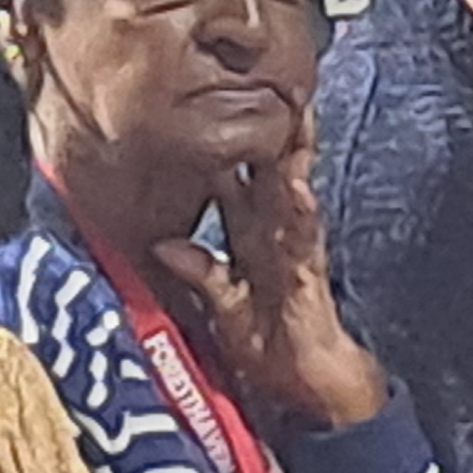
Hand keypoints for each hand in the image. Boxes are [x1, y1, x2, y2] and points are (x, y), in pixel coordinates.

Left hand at [157, 126, 389, 432]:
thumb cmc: (272, 350)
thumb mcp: (223, 308)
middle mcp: (275, 237)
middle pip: (271, 173)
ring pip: (293, 192)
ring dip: (293, 154)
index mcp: (252, 241)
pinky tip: (299, 184)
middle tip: (264, 80)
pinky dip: (301, 209)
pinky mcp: (310, 274)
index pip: (236, 183)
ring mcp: (296, 251)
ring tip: (293, 111)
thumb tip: (161, 242)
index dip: (224, 146)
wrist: (312, 392)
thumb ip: (198, 273)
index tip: (210, 102)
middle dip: (269, 130)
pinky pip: (304, 236)